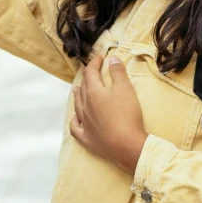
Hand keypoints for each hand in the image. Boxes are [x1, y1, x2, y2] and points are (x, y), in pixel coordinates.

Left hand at [69, 51, 147, 173]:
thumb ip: (118, 72)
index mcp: (93, 93)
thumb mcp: (125, 89)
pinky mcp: (87, 138)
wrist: (126, 145)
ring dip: (78, 96)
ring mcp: (84, 123)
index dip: (94, 63)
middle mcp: (85, 107)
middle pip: (83, 88)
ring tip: (77, 90)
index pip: (90, 73)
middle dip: (87, 77)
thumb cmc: (127, 115)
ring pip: (77, 106)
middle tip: (91, 71)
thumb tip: (111, 58)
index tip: (99, 57)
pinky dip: (74, 121)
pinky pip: (75, 128)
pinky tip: (76, 119)